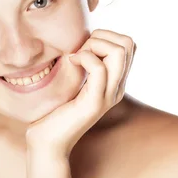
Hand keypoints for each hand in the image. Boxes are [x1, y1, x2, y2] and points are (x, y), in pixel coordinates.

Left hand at [25, 29, 136, 157]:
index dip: (106, 36)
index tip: (83, 47)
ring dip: (93, 45)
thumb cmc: (54, 109)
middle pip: (128, 44)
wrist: (48, 141)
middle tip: (79, 51)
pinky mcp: (95, 103)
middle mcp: (117, 88)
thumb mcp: (72, 80)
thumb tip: (82, 38)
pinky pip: (98, 68)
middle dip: (101, 37)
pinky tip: (70, 63)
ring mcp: (109, 95)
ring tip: (75, 57)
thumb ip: (83, 63)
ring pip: (119, 52)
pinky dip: (83, 57)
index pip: (129, 45)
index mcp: (115, 82)